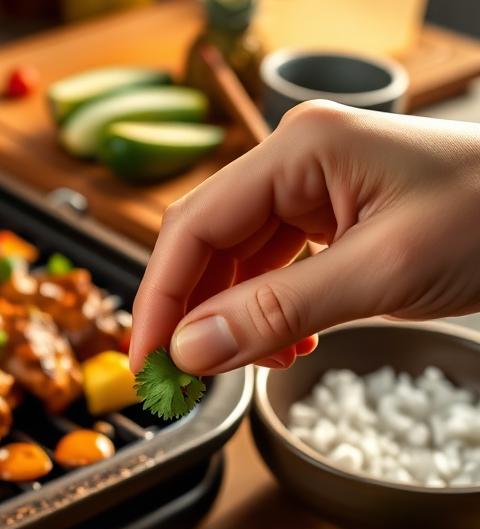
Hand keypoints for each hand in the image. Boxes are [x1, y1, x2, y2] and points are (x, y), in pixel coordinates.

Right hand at [128, 102, 479, 374]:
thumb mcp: (381, 273)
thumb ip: (277, 312)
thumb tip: (190, 351)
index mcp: (300, 150)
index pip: (194, 226)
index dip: (160, 299)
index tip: (147, 361)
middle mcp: (295, 162)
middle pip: (207, 245)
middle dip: (192, 315)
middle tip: (182, 379)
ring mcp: (312, 189)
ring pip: (236, 263)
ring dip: (233, 320)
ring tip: (250, 364)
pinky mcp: (330, 219)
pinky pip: (272, 271)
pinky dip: (268, 315)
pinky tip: (288, 344)